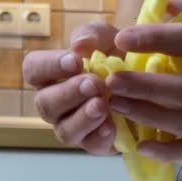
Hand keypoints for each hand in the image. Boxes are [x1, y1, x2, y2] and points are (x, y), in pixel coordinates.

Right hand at [22, 21, 123, 154]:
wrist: (148, 87)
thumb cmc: (118, 59)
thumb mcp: (109, 39)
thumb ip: (93, 35)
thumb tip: (79, 45)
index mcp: (51, 75)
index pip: (33, 69)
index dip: (50, 66)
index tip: (76, 61)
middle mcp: (56, 103)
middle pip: (45, 103)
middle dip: (70, 93)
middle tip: (94, 84)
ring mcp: (72, 126)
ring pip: (65, 130)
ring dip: (83, 117)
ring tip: (102, 106)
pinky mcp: (94, 143)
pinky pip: (91, 145)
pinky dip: (100, 136)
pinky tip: (113, 126)